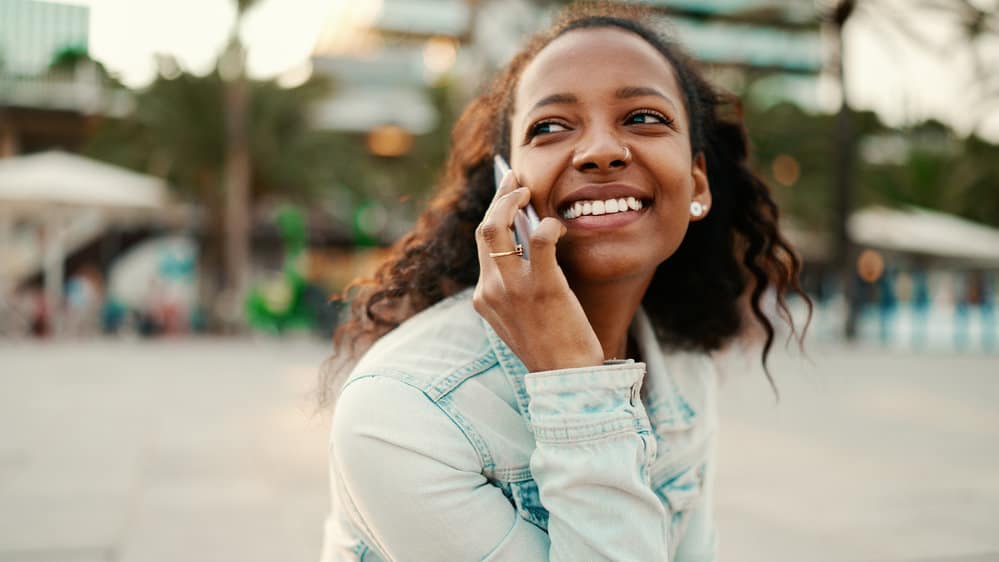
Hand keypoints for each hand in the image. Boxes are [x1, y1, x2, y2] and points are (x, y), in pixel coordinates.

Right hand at [473, 170, 603, 371]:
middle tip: (516, 182)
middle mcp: (491, 290)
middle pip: (484, 230)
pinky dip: (547, 226)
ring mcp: (514, 289)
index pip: (482, 245)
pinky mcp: (543, 287)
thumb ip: (514, 287)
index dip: (494, 214)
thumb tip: (526, 244)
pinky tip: (558, 226)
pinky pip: (539, 241)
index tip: (506, 194)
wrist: (565, 379)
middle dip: (499, 198)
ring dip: (511, 201)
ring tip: (528, 192)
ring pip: (497, 228)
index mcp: (485, 297)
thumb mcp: (520, 318)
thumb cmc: (551, 347)